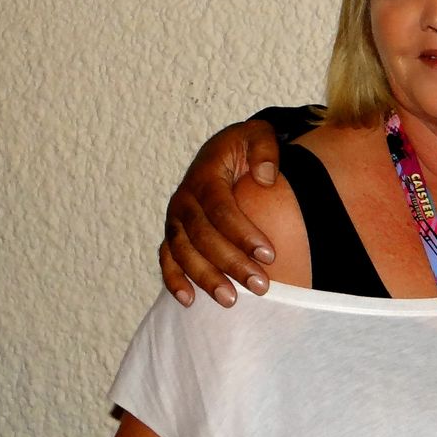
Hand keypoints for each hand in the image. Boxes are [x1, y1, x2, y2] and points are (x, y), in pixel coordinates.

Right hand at [160, 118, 281, 305]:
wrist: (223, 153)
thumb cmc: (245, 148)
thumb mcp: (259, 135)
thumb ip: (265, 149)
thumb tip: (266, 177)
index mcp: (205, 176)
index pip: (221, 209)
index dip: (242, 233)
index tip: (270, 255)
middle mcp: (184, 199)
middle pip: (202, 236)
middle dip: (231, 263)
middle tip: (261, 287)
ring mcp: (175, 219)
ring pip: (183, 253)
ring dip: (205, 278)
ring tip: (231, 301)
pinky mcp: (173, 234)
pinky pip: (167, 259)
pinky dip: (174, 280)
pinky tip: (189, 301)